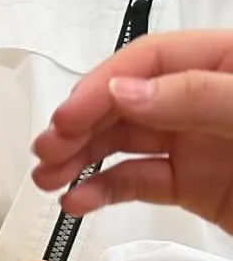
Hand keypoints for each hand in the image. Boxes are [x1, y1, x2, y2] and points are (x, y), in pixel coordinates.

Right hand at [31, 29, 232, 235]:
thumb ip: (195, 95)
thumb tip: (126, 92)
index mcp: (223, 62)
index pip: (147, 60)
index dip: (101, 86)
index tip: (68, 117)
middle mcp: (202, 99)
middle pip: (125, 101)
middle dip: (79, 125)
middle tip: (47, 149)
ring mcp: (197, 142)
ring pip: (122, 142)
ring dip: (79, 158)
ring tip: (47, 177)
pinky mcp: (194, 184)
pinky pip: (138, 182)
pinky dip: (103, 191)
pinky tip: (78, 200)